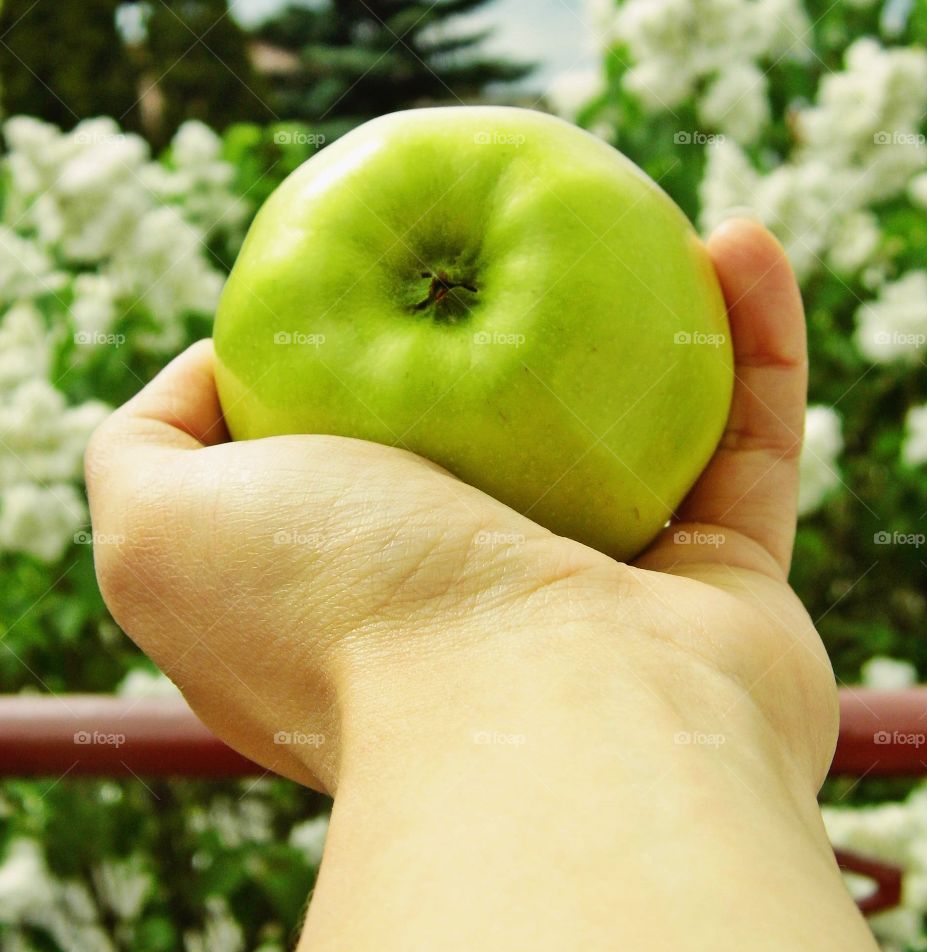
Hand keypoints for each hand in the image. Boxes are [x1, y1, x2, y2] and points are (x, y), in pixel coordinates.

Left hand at [86, 219, 835, 795]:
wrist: (546, 735)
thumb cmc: (352, 613)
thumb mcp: (162, 526)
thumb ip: (143, 453)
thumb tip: (215, 370)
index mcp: (360, 597)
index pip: (363, 467)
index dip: (367, 363)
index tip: (380, 272)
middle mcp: (480, 606)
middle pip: (509, 437)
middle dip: (525, 331)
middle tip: (539, 233)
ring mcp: (608, 606)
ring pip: (645, 435)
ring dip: (664, 324)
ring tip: (661, 216)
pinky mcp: (721, 598)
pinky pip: (752, 450)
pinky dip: (757, 349)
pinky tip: (748, 247)